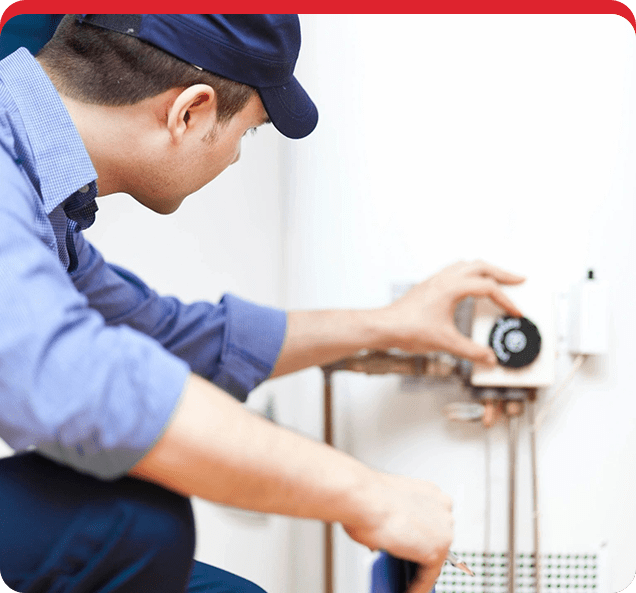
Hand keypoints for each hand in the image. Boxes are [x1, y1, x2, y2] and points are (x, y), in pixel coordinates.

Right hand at [343, 473, 453, 592]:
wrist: (363, 498)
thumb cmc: (366, 496)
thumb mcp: (385, 505)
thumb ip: (395, 520)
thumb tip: (387, 536)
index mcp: (429, 492)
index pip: (432, 520)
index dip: (421, 535)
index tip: (413, 545)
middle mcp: (441, 506)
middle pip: (436, 537)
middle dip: (421, 550)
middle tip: (406, 563)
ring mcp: (443, 529)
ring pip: (434, 557)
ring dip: (420, 569)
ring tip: (405, 580)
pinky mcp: (436, 551)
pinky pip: (429, 576)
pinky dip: (417, 587)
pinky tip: (407, 591)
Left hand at [381, 260, 524, 364]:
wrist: (384, 326)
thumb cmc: (408, 329)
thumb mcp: (445, 343)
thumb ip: (471, 351)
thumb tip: (488, 358)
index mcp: (451, 287)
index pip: (487, 288)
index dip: (506, 301)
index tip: (515, 312)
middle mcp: (443, 278)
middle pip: (480, 266)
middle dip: (502, 273)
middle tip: (518, 280)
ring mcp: (435, 280)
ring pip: (466, 264)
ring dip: (485, 269)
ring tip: (497, 279)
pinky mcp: (429, 285)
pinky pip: (454, 270)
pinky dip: (469, 273)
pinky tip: (470, 285)